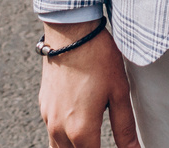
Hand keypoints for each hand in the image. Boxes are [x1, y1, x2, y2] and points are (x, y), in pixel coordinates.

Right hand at [38, 22, 138, 147]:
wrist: (71, 32)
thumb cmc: (98, 58)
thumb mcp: (119, 92)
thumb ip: (125, 128)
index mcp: (80, 130)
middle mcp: (59, 129)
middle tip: (102, 140)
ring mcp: (48, 118)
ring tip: (92, 139)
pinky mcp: (44, 106)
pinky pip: (52, 131)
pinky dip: (64, 136)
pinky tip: (78, 125)